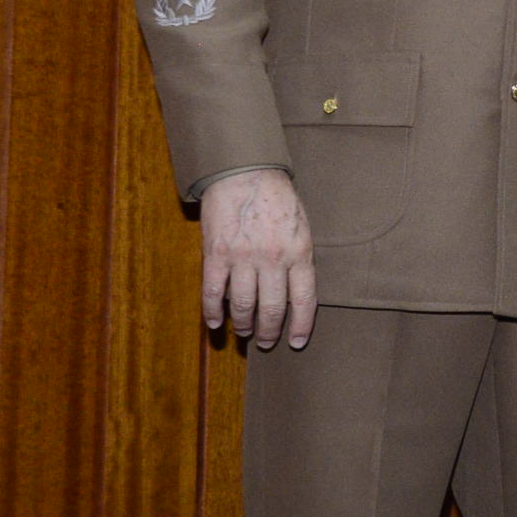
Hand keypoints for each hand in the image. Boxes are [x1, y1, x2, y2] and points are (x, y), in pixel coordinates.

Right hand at [201, 167, 315, 348]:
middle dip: (268, 331)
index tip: (296, 343)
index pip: (304, 301)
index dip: (301, 326)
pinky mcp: (216, 254)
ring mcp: (243, 258)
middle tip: (265, 342)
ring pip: (243, 305)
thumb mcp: (301, 228)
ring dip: (243, 324)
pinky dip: (213, 311)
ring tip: (244, 333)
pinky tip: (215, 323)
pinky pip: (213, 291)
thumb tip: (294, 291)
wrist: (245, 173)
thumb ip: (299, 258)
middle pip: (272, 309)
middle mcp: (273, 259)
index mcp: (300, 253)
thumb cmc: (278, 199)